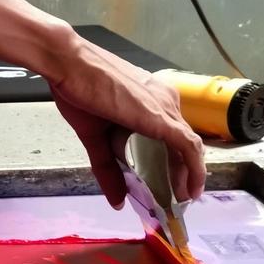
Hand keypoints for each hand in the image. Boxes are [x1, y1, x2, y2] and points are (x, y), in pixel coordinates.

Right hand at [48, 39, 205, 207]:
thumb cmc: (78, 88)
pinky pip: (188, 147)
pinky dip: (194, 171)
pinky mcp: (161, 118)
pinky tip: (190, 190)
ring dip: (188, 177)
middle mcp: (164, 100)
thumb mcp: (95, 137)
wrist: (69, 63)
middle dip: (182, 174)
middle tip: (176, 199)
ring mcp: (165, 107)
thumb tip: (116, 201)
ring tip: (181, 200)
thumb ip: (108, 170)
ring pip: (189, 148)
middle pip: (182, 144)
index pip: (172, 136)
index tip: (169, 184)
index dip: (174, 163)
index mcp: (151, 99)